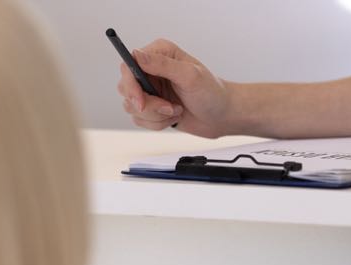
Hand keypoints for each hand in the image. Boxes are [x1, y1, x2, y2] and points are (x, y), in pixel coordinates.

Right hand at [117, 39, 234, 137]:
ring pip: (132, 107)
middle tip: (169, 108)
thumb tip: (137, 55)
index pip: (128, 65)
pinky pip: (141, 119)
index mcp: (159, 54)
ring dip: (156, 115)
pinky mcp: (153, 107)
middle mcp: (151, 70)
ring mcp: (151, 89)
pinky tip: (175, 116)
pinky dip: (158, 123)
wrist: (224, 116)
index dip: (130, 86)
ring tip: (176, 111)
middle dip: (147, 105)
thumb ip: (163, 65)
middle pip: (126, 88)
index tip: (140, 102)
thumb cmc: (213, 93)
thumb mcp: (190, 76)